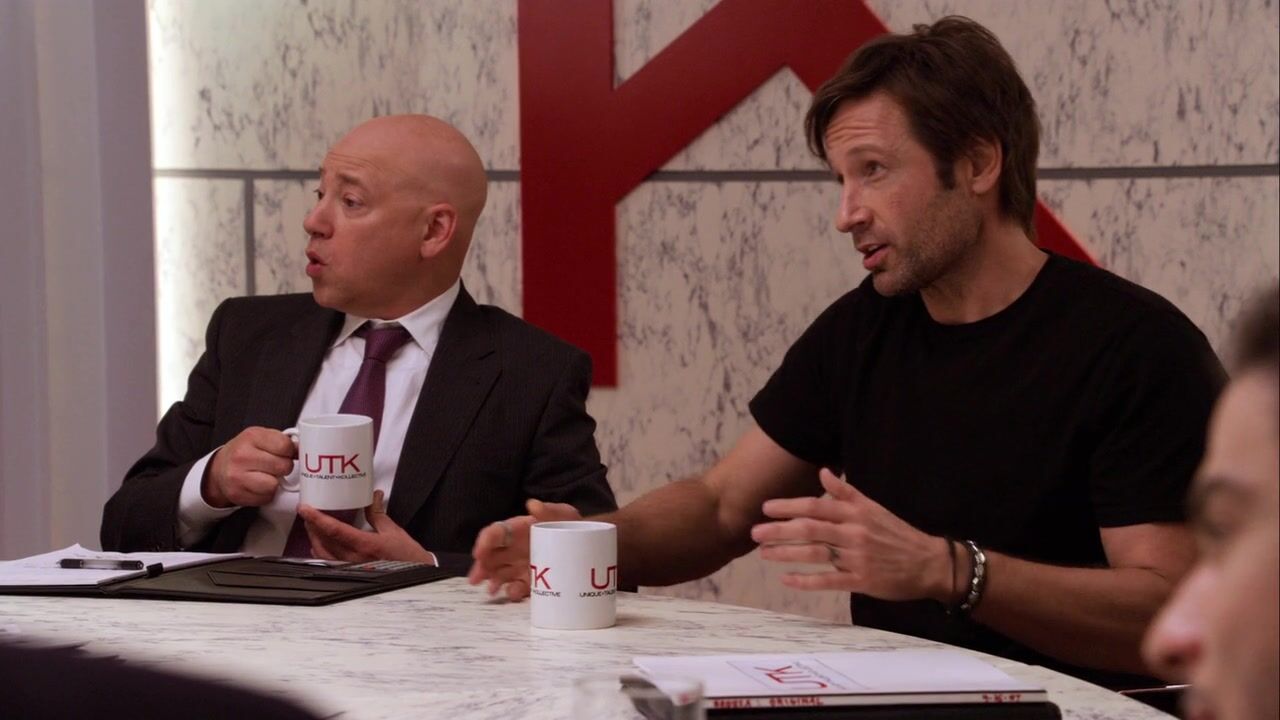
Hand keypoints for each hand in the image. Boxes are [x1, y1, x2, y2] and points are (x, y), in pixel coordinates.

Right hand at [204, 427, 296, 507]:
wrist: (220, 468)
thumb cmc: (245, 451)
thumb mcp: (261, 437)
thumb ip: (282, 441)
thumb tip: (302, 450)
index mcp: (252, 436)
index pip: (285, 446)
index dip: (291, 452)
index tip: (288, 453)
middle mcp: (242, 456)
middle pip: (283, 466)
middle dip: (284, 467)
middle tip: (276, 466)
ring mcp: (237, 476)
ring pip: (274, 485)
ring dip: (275, 483)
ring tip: (267, 475)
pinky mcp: (237, 494)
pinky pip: (266, 498)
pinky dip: (267, 494)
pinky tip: (259, 485)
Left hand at [297, 490, 436, 564]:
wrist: (415, 572)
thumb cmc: (406, 555)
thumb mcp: (392, 530)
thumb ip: (377, 513)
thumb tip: (373, 496)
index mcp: (364, 545)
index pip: (334, 530)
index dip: (317, 518)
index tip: (305, 508)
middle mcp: (354, 558)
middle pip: (323, 542)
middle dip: (312, 526)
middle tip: (307, 513)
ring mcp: (350, 567)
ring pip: (322, 554)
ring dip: (314, 539)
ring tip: (311, 527)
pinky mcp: (351, 572)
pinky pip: (328, 563)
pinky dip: (320, 552)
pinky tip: (320, 545)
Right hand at [466, 499, 580, 600]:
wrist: (588, 545)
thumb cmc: (571, 524)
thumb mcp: (563, 514)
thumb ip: (550, 510)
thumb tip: (532, 504)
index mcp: (518, 529)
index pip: (496, 533)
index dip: (484, 542)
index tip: (478, 553)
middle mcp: (515, 548)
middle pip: (491, 556)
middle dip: (481, 566)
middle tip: (475, 579)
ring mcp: (521, 565)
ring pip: (499, 573)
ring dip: (492, 581)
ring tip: (490, 590)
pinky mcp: (530, 581)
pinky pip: (517, 587)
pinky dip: (512, 592)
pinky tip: (510, 593)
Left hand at [751, 468, 953, 601]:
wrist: (929, 563)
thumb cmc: (897, 534)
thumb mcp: (874, 507)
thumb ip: (846, 492)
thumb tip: (823, 472)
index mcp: (856, 512)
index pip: (816, 505)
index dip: (789, 506)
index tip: (766, 508)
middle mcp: (854, 532)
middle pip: (810, 529)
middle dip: (779, 530)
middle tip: (755, 532)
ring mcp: (857, 557)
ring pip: (815, 554)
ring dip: (786, 553)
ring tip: (764, 553)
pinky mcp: (861, 580)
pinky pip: (829, 580)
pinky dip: (806, 580)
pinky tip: (787, 579)